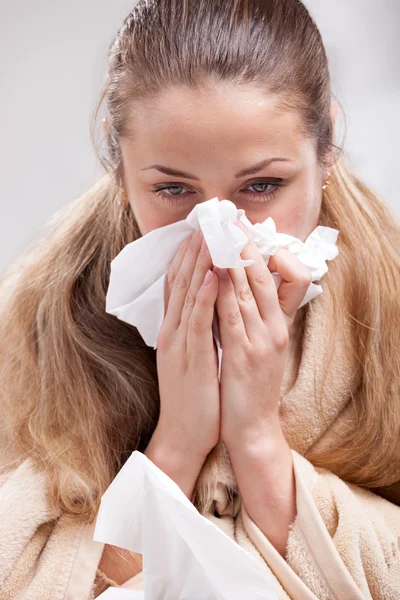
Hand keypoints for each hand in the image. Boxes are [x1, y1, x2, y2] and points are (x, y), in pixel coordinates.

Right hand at [154, 229, 219, 463]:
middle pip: (180, 282)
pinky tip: (210, 275)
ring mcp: (179, 343)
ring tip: (208, 234)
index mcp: (174, 330)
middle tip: (204, 220)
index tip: (199, 231)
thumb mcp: (191, 356)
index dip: (187, 256)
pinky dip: (202, 296)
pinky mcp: (190, 358)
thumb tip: (207, 307)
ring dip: (198, 263)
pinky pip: (197, 321)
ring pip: (187, 295)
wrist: (182, 434)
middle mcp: (173, 331)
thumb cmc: (192, 396)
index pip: (178, 285)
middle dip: (193, 250)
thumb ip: (195, 330)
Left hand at [214, 220, 311, 451]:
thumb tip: (233, 292)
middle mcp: (272, 328)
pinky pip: (231, 317)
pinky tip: (214, 272)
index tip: (236, 225)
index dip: (251, 249)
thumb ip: (250, 320)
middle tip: (227, 216)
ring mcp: (260, 340)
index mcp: (275, 324)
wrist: (253, 428)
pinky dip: (223, 292)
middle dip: (241, 244)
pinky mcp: (244, 355)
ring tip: (219, 231)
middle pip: (257, 277)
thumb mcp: (257, 348)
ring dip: (230, 259)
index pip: (267, 277)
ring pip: (245, 291)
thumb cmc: (250, 388)